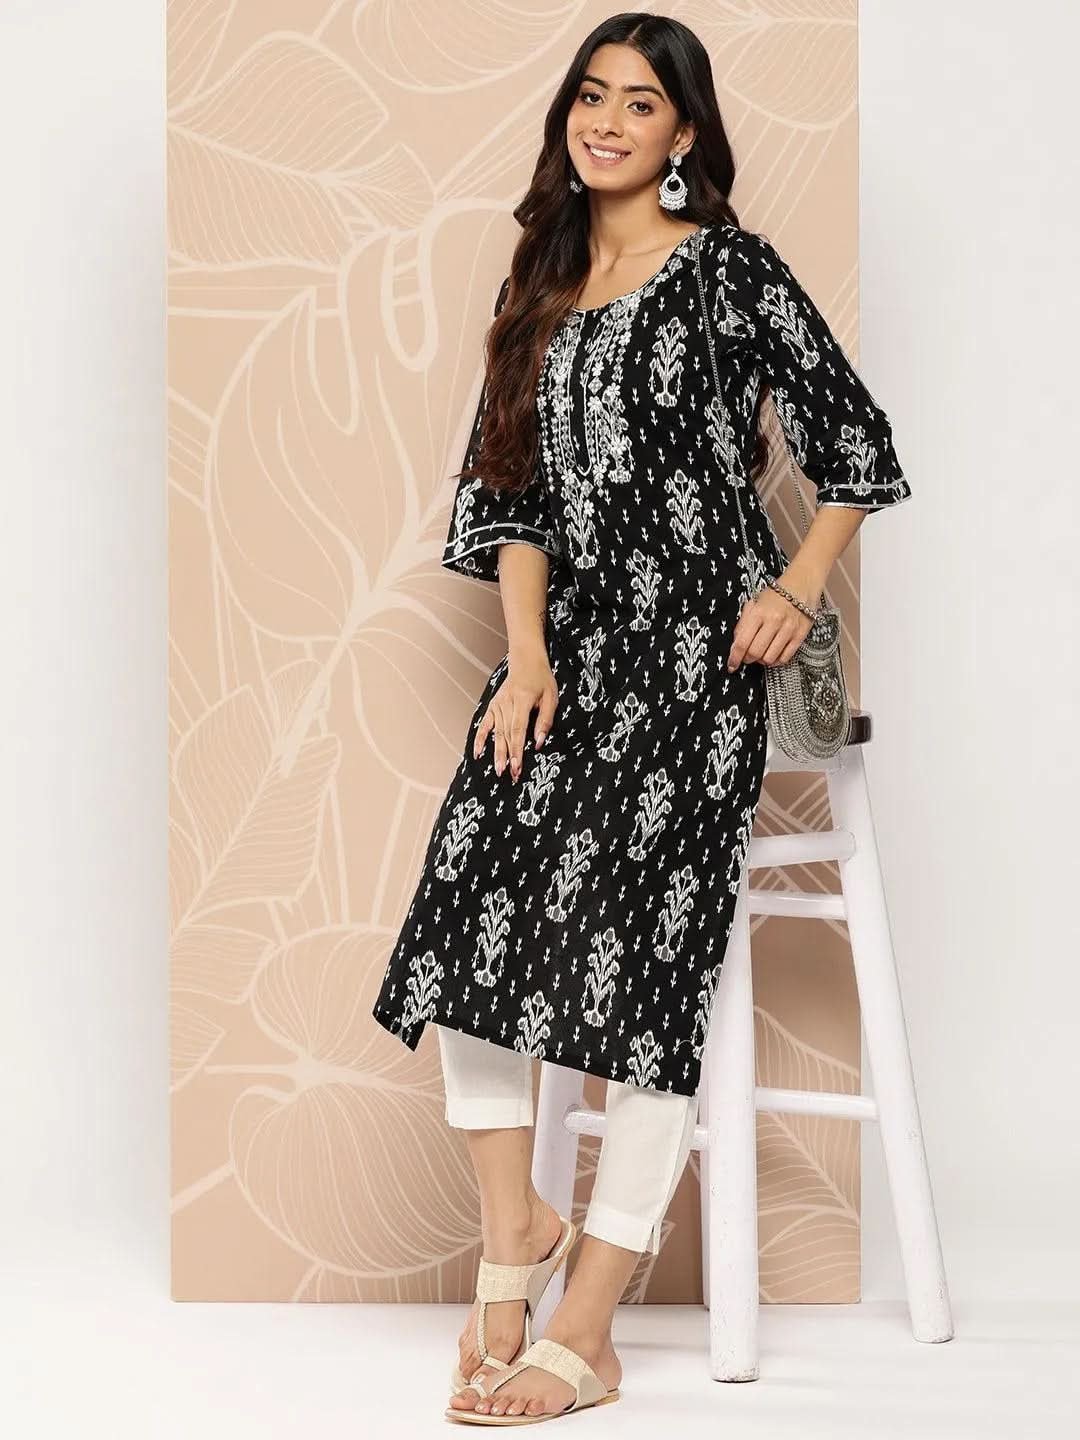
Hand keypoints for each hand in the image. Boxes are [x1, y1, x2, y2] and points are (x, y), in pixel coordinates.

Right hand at [473, 645, 558, 780]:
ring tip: (499, 770)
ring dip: (497, 753)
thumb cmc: (541, 680)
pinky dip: (480, 739)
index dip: (517, 750)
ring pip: (496, 733)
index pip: (518, 730)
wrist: (526, 661)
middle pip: (506, 734)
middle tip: (511, 775)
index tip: (518, 766)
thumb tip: (539, 743)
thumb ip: (545, 721)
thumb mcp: (551, 697)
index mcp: (523, 700)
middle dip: (508, 756)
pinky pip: (484, 725)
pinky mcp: (493, 706)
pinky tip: (478, 754)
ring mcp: (498, 705)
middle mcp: (507, 703)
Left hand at [726, 576, 817, 669]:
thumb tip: (736, 645)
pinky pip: (785, 658)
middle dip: (748, 658)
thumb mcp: (754, 603)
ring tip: (761, 653)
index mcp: (759, 612)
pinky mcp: (800, 635)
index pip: (742, 642)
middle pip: (755, 653)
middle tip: (747, 656)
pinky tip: (773, 654)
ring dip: (762, 660)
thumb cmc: (776, 595)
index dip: (735, 657)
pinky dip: (776, 661)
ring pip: (770, 658)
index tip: (731, 665)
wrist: (802, 584)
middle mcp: (774, 621)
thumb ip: (743, 623)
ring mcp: (788, 629)